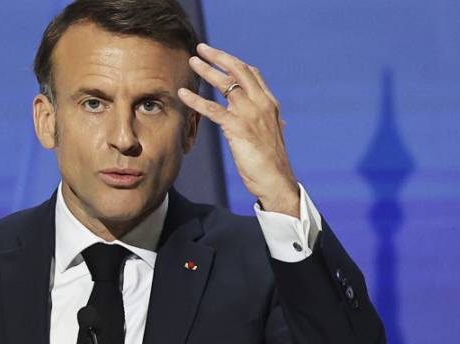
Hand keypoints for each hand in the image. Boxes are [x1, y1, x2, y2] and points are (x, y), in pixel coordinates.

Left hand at [178, 43, 299, 216]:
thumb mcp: (271, 134)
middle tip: (202, 48)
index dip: (234, 62)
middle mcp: (261, 103)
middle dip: (219, 56)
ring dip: (206, 71)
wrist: (276, 179)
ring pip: (225, 85)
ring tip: (191, 62)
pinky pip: (213, 110)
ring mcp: (250, 114)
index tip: (219, 55)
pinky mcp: (238, 128)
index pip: (252, 73)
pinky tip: (183, 94)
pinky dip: (196, 100)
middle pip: (239, 70)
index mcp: (269, 103)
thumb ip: (266, 121)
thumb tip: (271, 118)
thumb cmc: (271, 161)